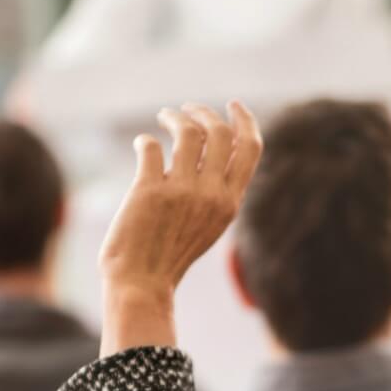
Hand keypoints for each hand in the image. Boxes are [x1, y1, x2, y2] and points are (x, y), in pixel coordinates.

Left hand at [99, 101, 263, 353]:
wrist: (141, 284)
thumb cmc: (169, 257)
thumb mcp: (206, 226)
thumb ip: (213, 193)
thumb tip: (206, 150)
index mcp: (229, 204)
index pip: (250, 150)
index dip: (245, 121)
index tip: (233, 106)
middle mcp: (211, 195)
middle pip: (221, 133)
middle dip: (205, 112)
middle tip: (187, 110)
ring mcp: (181, 192)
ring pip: (188, 132)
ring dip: (175, 117)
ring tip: (164, 117)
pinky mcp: (149, 191)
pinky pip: (150, 146)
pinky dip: (144, 140)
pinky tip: (140, 145)